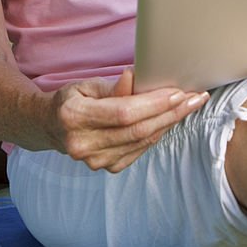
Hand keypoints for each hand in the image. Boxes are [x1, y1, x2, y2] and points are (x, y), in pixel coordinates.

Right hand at [47, 68, 208, 172]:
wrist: (50, 127)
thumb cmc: (72, 99)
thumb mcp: (87, 85)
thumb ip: (112, 86)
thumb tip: (136, 78)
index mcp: (74, 117)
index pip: (123, 112)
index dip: (154, 103)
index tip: (178, 92)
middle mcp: (83, 144)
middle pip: (137, 130)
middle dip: (171, 113)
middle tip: (196, 98)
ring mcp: (94, 161)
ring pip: (142, 142)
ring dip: (169, 123)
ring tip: (190, 106)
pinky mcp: (106, 168)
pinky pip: (139, 150)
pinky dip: (157, 134)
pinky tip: (170, 120)